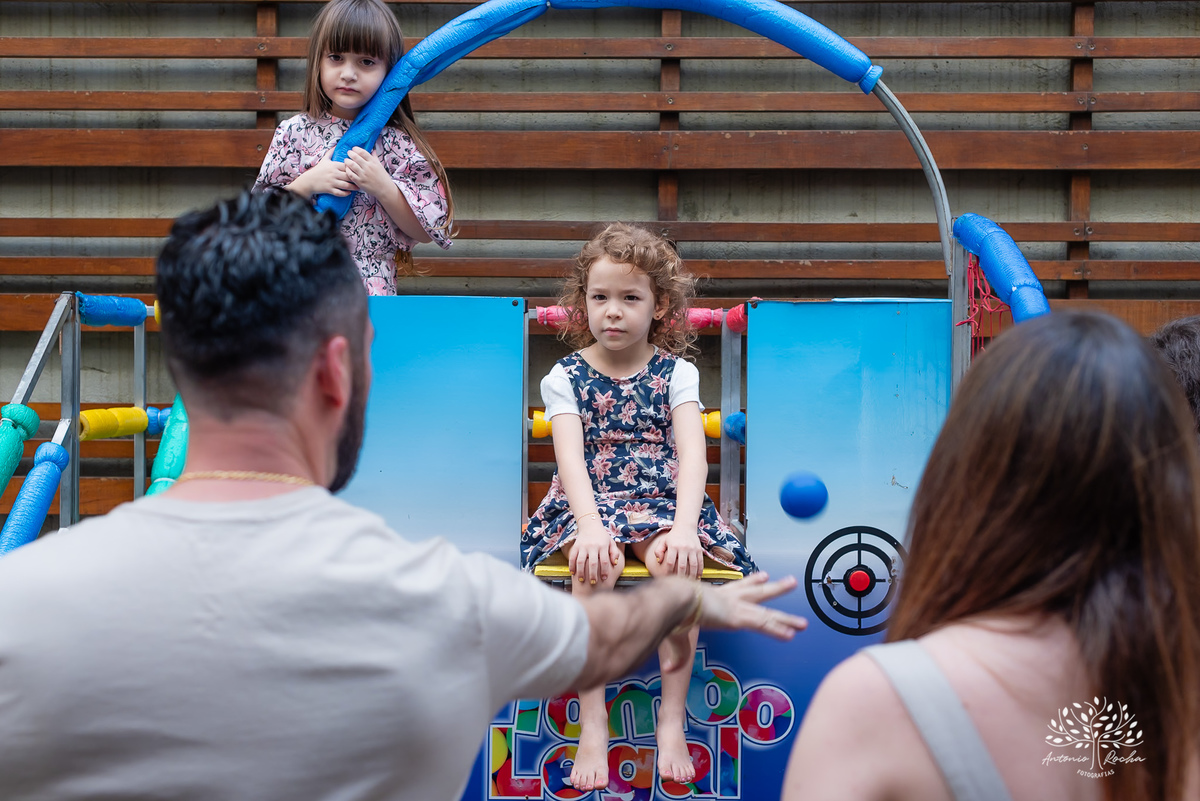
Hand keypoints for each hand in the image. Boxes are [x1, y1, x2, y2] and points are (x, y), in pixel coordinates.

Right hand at [288, 148, 355, 197]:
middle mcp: (334, 173)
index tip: (359, 170)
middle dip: (356, 178)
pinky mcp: (329, 189)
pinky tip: (349, 193)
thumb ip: (331, 152)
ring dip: (353, 187)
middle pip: (349, 176)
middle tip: (362, 180)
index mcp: (334, 165)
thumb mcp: (324, 160)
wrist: (309, 180)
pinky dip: (345, 193)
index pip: (347, 166)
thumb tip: (336, 145)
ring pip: (346, 185)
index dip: (354, 168)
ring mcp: (332, 182)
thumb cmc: (318, 170)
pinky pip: (339, 192)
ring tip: (358, 188)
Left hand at [343, 146, 392, 198]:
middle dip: (350, 153)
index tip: (354, 149)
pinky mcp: (360, 182)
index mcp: (373, 162)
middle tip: (349, 153)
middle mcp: (368, 167)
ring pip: (351, 165)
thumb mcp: (380, 165)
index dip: (356, 149)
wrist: (385, 189)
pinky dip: (347, 170)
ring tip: (346, 160)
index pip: (362, 152)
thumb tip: (373, 150)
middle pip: (355, 157)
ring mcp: (363, 175)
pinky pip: (350, 174)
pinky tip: (347, 168)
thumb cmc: (383, 177)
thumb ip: (375, 157)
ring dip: (347, 161)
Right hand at [569, 518, 620, 585]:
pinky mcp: (575, 546)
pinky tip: (572, 573)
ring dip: (581, 571)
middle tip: (593, 583)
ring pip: (581, 561)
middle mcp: (592, 546)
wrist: (590, 525)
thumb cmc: (602, 536)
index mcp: (603, 546)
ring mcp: (583, 546)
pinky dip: (571, 565)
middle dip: (593, 574)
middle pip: (593, 563)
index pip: (604, 561)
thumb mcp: (611, 542)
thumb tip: (614, 563)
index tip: (604, 579)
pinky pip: (572, 557)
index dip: (604, 571)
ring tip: (582, 580)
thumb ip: (614, 553)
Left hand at [651, 526, 704, 579]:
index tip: (668, 578)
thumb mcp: (663, 541)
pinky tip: (697, 577)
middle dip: (680, 576)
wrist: (685, 527)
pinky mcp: (699, 550)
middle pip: (682, 566)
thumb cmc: (673, 536)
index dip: (669, 571)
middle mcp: (684, 547)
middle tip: (679, 584)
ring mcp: (693, 549)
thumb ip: (658, 551)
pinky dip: (699, 571)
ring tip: (689, 583)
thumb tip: (659, 561)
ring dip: (691, 576)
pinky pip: (700, 562)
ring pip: (693, 565)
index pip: (671, 562)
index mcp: (673, 546)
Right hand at [660, 573, 804, 671]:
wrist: (674, 597)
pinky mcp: (737, 618)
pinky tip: (791, 635)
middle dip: (776, 589)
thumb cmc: (671, 608)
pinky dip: (776, 630)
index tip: (764, 575)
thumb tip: (669, 669)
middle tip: (791, 582)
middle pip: (758, 594)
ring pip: (766, 614)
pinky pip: (762, 625)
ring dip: (786, 619)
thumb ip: (677, 652)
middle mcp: (729, 598)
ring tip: (804, 622)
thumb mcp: (675, 628)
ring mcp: (735, 607)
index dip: (752, 582)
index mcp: (715, 596)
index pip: (738, 587)